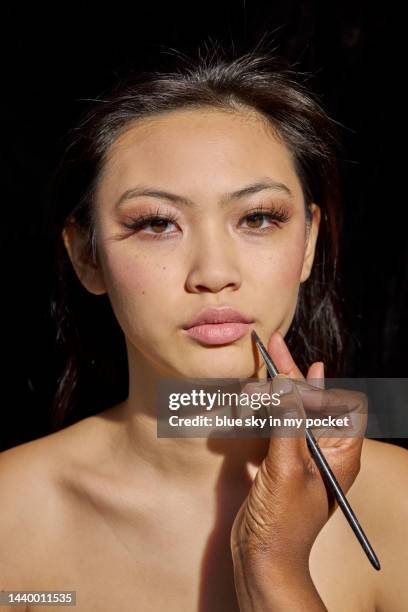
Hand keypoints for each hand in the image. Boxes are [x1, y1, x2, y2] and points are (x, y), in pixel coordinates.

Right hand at [231, 330, 366, 583]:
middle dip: (289, 375)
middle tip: (271, 344)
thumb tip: (288, 382)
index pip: (340, 404)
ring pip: (288, 410)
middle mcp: (324, 450)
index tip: (298, 369)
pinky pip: (274, 425)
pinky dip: (261, 411)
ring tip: (250, 385)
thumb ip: (288, 422)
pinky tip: (250, 402)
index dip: (320, 385)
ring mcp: (300, 454)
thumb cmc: (283, 520)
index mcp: (340, 452)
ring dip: (269, 394)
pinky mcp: (279, 460)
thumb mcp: (287, 466)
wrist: (261, 556)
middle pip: (310, 401)